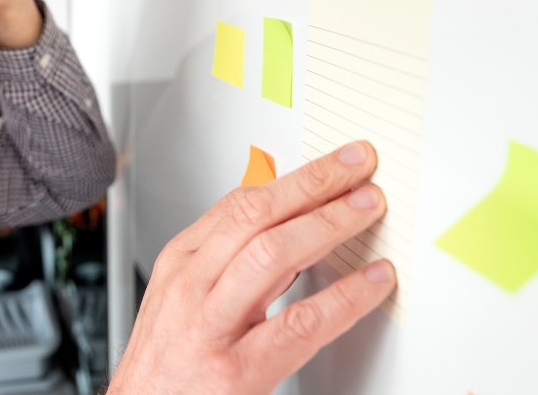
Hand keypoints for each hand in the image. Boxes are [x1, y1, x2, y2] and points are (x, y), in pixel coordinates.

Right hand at [108, 141, 395, 393]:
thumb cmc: (167, 365)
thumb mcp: (185, 299)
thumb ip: (230, 261)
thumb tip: (288, 222)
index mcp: (180, 263)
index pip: (239, 202)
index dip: (296, 177)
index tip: (335, 164)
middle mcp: (190, 288)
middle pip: (256, 216)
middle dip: (314, 185)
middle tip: (359, 170)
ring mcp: (209, 328)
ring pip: (273, 255)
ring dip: (329, 225)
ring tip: (367, 211)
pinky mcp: (234, 372)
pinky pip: (299, 324)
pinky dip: (344, 298)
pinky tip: (371, 283)